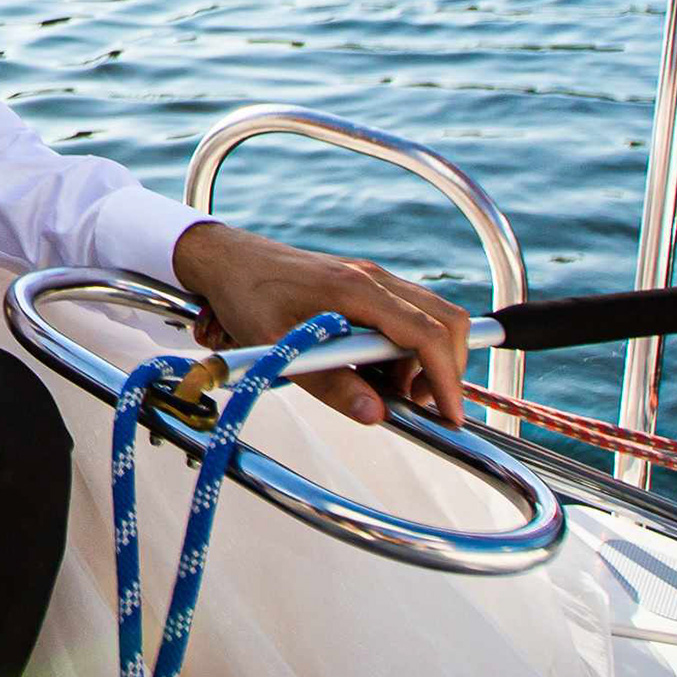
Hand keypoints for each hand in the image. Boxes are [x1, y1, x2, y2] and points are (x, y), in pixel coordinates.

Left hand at [171, 219, 469, 426]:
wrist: (226, 260)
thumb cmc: (245, 296)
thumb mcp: (278, 346)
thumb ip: (328, 383)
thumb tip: (375, 414)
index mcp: (357, 290)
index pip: (428, 334)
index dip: (447, 378)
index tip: (450, 416)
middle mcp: (374, 279)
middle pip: (446, 321)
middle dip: (445, 369)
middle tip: (416, 403)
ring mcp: (372, 280)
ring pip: (430, 318)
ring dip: (423, 361)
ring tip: (386, 389)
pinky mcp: (364, 285)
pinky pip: (406, 316)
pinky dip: (404, 349)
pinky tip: (369, 369)